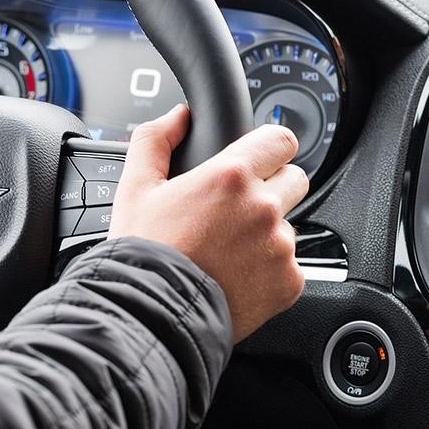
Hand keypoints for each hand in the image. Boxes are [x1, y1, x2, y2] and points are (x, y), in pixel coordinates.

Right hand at [108, 104, 308, 342]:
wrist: (154, 311)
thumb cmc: (143, 250)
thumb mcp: (134, 187)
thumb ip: (155, 140)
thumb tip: (178, 117)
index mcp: (230, 176)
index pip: (280, 140)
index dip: (267, 147)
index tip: (256, 159)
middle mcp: (263, 207)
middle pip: (294, 179)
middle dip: (269, 187)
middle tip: (232, 210)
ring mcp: (280, 247)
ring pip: (288, 225)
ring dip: (266, 231)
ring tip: (226, 249)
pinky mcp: (289, 282)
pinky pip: (289, 264)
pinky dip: (268, 267)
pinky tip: (235, 273)